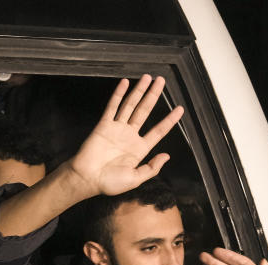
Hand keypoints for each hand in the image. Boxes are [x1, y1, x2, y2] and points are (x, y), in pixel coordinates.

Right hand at [67, 74, 183, 197]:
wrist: (87, 180)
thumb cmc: (110, 183)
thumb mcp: (136, 179)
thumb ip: (151, 168)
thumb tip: (167, 155)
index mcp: (139, 149)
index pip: (158, 131)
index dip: (170, 120)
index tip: (180, 109)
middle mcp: (130, 136)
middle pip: (145, 111)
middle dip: (153, 95)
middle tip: (161, 80)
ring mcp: (117, 129)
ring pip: (131, 105)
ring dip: (139, 91)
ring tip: (148, 77)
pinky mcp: (104, 125)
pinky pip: (112, 107)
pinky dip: (119, 94)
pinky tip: (125, 83)